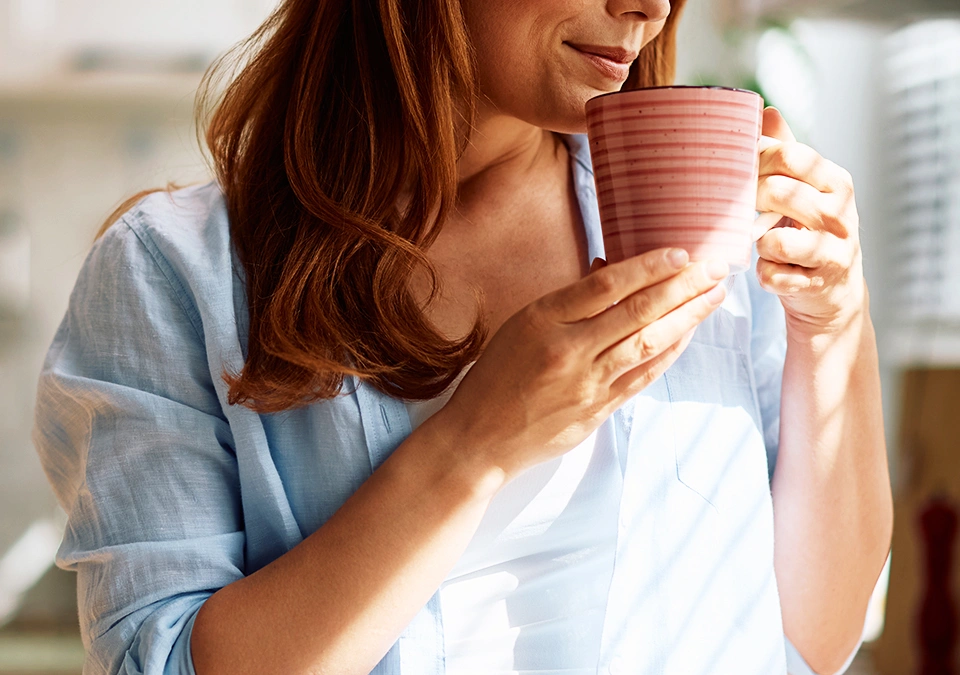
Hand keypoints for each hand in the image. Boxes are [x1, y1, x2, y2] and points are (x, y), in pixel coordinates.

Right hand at [434, 248, 728, 482]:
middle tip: (715, 268)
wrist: (478, 439)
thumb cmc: (495, 377)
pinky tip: (688, 335)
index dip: (648, 266)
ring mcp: (585, 384)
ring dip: (687, 317)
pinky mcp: (596, 411)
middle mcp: (567, 350)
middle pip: (637, 311)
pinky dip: (668, 353)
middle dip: (683, 286)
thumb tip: (610, 272)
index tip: (681, 252)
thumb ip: (566, 303)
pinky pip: (642, 376)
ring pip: (647, 343)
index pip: (606, 285)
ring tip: (714, 296)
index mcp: (541, 320)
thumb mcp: (519, 326)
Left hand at [755, 107, 865, 336]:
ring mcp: (832, 251)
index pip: (790, 156)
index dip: (756, 161)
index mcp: (837, 182)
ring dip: (759, 242)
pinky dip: (764, 273)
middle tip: (745, 210)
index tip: (741, 173)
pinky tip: (773, 270)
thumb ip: (786, 151)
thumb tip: (766, 110)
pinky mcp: (816, 283)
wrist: (833, 288)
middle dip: (751, 202)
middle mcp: (841, 214)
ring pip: (774, 240)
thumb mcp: (805, 188)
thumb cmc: (809, 229)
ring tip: (765, 243)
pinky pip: (771, 274)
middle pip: (779, 193)